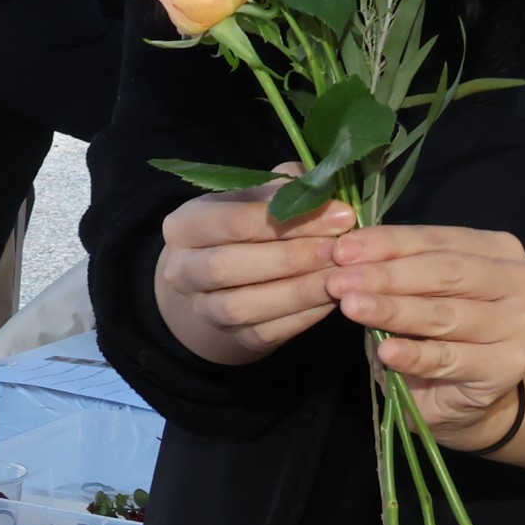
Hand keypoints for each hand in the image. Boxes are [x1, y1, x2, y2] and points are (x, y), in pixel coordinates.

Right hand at [155, 178, 349, 364]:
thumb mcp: (260, 196)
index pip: (232, 221)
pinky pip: (266, 332)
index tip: (341, 216)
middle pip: (230, 266)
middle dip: (292, 257)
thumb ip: (288, 186)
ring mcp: (203, 308)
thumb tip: (325, 187)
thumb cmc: (251, 224)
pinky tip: (334, 298)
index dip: (288, 219)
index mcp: (183, 226)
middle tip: (341, 249)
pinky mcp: (232, 337)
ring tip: (342, 276)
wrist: (229, 276)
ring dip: (299, 291)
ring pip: (243, 306)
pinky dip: (304, 316)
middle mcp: (181, 270)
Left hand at [330, 223, 524, 444]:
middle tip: (339, 281)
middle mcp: (521, 281)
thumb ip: (396, 270)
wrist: (470, 392)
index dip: (388, 243)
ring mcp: (521, 325)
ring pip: (446, 315)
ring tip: (352, 307)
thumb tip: (347, 252)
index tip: (342, 250)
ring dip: (394, 311)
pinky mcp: (507, 366)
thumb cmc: (439, 332)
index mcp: (499, 250)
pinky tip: (386, 352)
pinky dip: (415, 355)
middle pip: (446, 273)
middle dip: (387, 276)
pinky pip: (451, 359)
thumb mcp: (416, 293)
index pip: (438, 240)